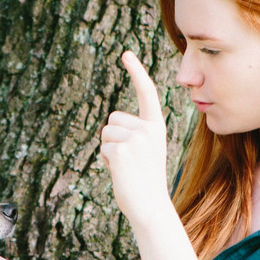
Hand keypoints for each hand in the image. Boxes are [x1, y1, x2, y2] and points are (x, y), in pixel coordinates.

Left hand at [100, 51, 171, 226]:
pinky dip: (107, 162)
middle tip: (129, 160)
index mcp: (157, 126)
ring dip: (109, 150)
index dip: (136, 72)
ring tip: (125, 167)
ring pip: (105, 132)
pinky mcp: (121, 149)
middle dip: (113, 137)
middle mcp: (149, 128)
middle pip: (113, 118)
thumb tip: (110, 128)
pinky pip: (103, 148)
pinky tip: (120, 172)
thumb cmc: (144, 181)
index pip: (146, 93)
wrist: (150, 205)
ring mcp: (136, 138)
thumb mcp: (144, 152)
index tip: (126, 54)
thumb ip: (132, 134)